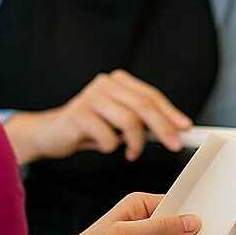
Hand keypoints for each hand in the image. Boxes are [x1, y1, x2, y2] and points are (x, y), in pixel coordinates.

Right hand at [5, 70, 191, 165]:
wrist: (50, 133)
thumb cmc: (89, 127)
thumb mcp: (118, 120)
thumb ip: (142, 120)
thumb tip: (176, 130)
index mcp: (118, 81)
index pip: (151, 95)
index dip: (170, 112)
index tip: (185, 128)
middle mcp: (105, 84)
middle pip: (143, 105)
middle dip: (163, 127)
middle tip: (173, 145)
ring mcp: (90, 97)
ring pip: (129, 121)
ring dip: (135, 143)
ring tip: (130, 153)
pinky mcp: (78, 115)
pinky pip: (108, 136)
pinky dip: (110, 147)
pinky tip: (101, 146)